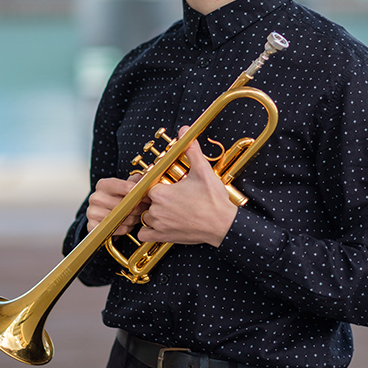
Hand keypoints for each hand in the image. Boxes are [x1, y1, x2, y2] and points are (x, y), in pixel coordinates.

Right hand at [87, 173, 149, 235]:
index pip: (127, 187)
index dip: (139, 193)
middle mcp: (96, 198)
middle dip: (138, 207)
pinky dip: (125, 228)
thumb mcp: (124, 186)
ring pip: (122, 218)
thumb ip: (135, 180)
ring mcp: (92, 213)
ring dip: (133, 219)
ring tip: (134, 216)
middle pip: (125, 205)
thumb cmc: (116, 198)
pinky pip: (117, 229)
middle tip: (143, 208)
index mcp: (103, 185)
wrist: (102, 211)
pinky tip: (125, 223)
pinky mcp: (93, 226)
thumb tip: (146, 175)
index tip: (147, 195)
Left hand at [137, 127, 237, 246]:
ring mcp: (159, 224)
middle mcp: (156, 209)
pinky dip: (148, 230)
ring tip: (168, 209)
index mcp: (161, 192)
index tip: (166, 183)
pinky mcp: (163, 237)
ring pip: (144, 216)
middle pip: (146, 199)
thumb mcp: (202, 170)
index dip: (156, 183)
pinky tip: (160, 224)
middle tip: (171, 196)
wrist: (223, 224)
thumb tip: (184, 130)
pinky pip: (144, 235)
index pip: (147, 184)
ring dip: (152, 213)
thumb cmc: (213, 199)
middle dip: (155, 197)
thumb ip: (191, 149)